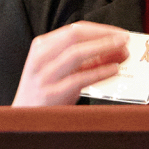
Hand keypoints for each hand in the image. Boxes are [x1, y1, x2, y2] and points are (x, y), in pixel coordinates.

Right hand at [12, 22, 130, 106]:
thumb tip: (118, 49)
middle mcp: (41, 58)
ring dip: (103, 48)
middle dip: (103, 35)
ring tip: (122, 50)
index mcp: (42, 47)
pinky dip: (99, 72)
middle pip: (75, 37)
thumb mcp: (61, 70)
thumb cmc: (46, 92)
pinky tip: (114, 70)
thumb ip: (88, 60)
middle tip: (124, 38)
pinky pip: (79, 78)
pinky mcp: (52, 94)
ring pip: (76, 54)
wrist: (24, 118)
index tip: (119, 33)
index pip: (73, 30)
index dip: (100, 29)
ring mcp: (45, 76)